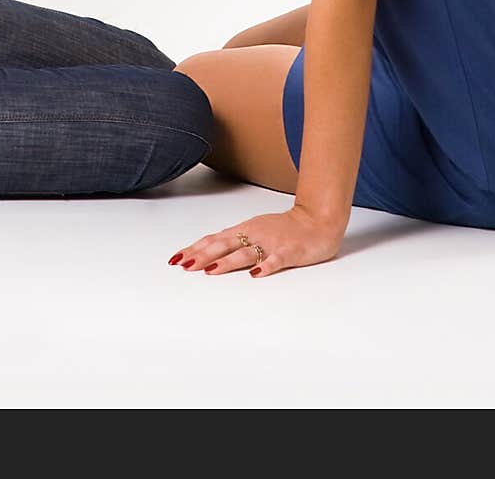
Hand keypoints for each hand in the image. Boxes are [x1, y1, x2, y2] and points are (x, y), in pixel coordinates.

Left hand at [169, 206, 345, 278]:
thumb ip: (234, 240)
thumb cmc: (284, 228)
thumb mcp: (255, 230)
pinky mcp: (289, 252)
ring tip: (210, 270)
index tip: (177, 258)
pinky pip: (277, 260)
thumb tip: (207, 252)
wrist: (317, 220)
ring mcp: (271, 243)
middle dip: (203, 255)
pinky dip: (266, 266)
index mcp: (244, 229)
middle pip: (224, 245)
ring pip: (246, 252)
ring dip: (227, 262)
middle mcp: (254, 234)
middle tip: (184, 266)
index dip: (195, 248)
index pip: (214, 239)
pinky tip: (257, 274)